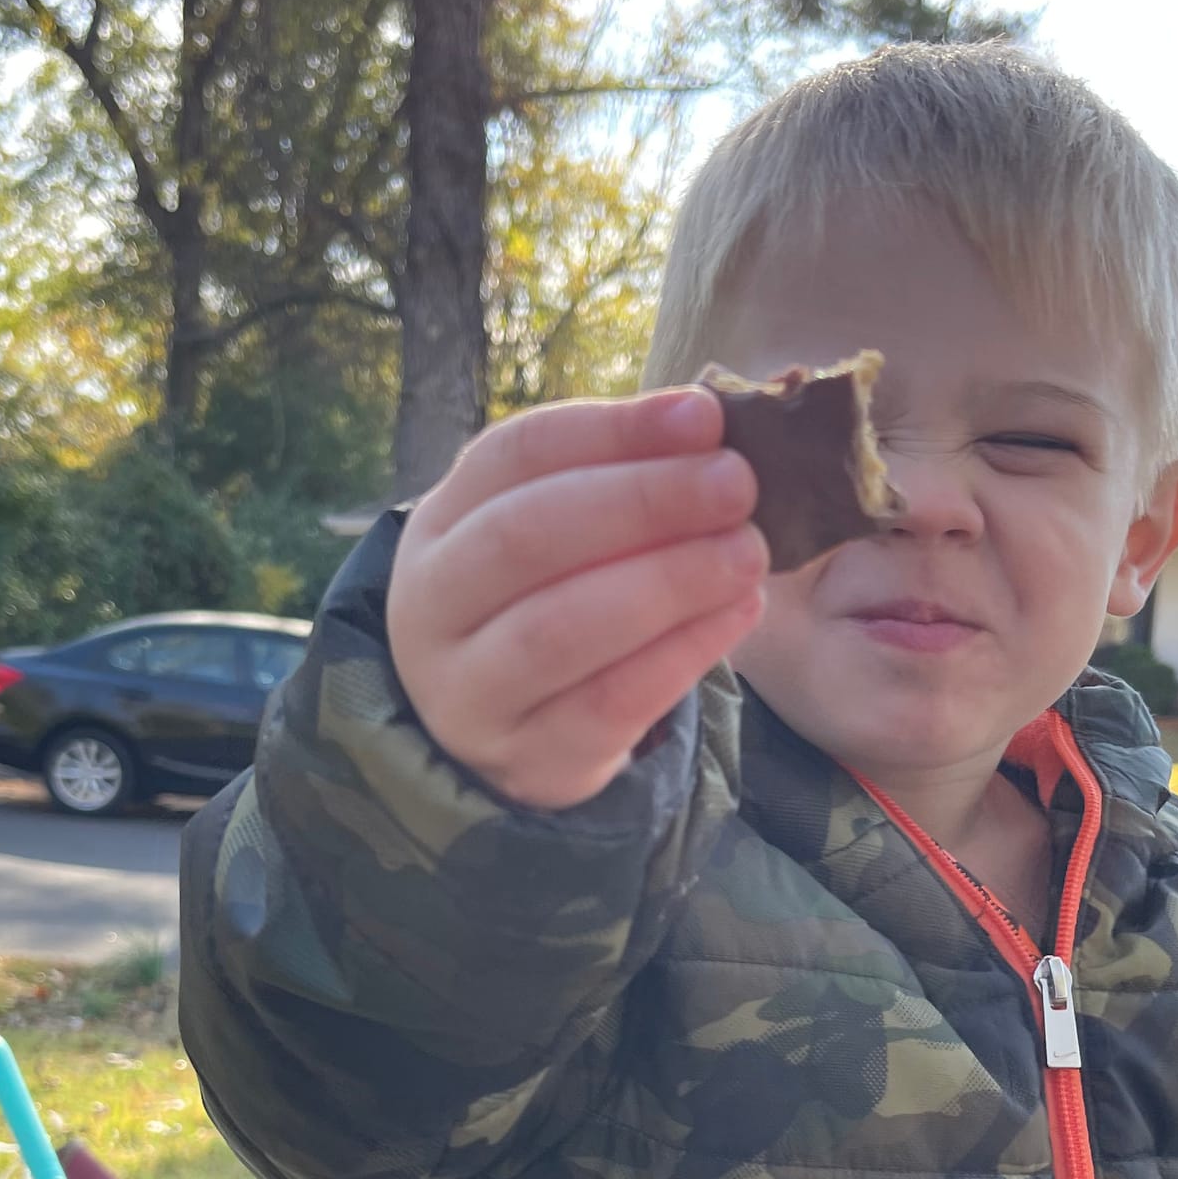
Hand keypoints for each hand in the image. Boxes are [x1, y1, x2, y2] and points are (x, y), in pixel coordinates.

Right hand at [386, 389, 766, 809]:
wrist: (507, 737)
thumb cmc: (544, 605)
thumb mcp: (553, 533)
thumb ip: (615, 480)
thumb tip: (708, 423)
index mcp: (440, 525)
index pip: (515, 456)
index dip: (613, 432)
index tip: (703, 417)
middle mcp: (431, 607)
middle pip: (525, 537)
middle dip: (642, 502)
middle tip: (736, 484)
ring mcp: (467, 694)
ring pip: (559, 629)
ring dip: (666, 581)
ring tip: (746, 552)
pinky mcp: (527, 761)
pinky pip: (607, 706)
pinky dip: (681, 653)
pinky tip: (739, 612)